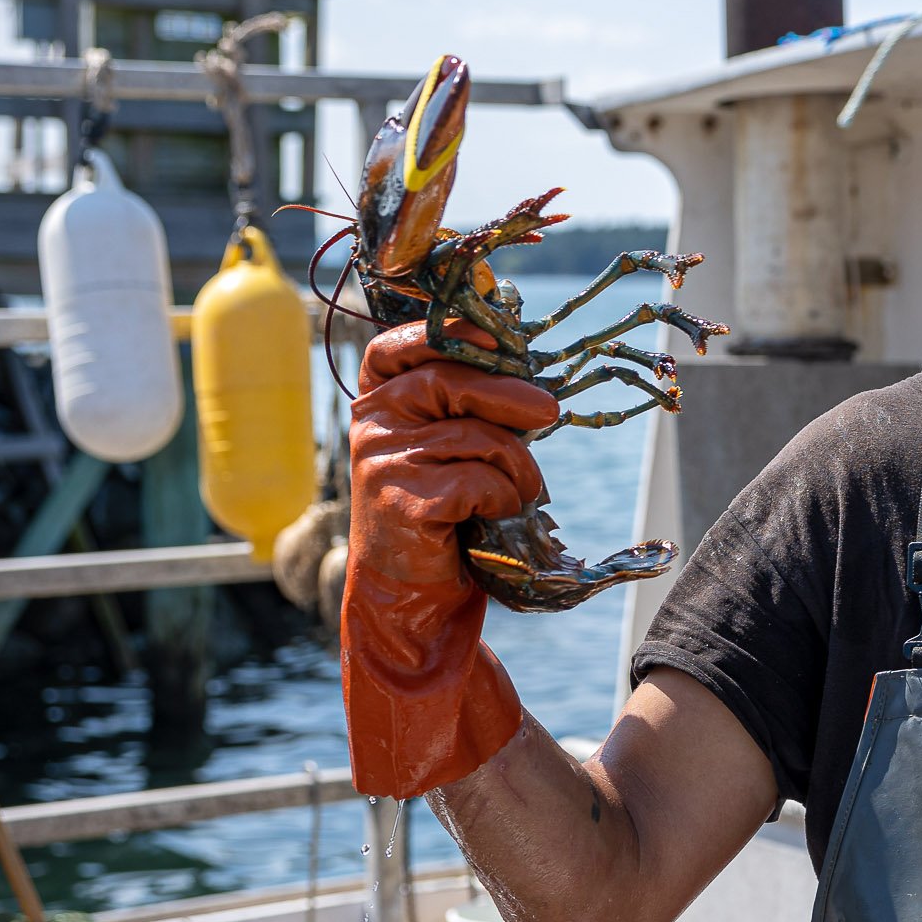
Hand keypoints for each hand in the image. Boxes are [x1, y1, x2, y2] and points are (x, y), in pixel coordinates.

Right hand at [342, 321, 557, 797]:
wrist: (411, 591)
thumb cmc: (445, 512)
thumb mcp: (455, 447)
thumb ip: (475, 406)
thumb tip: (533, 376)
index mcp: (379, 399)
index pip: (398, 346)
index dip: (444, 330)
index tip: (494, 338)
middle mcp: (370, 422)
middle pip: (454, 382)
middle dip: (512, 396)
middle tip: (550, 411)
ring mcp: (380, 459)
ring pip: (478, 437)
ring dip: (517, 468)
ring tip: (519, 494)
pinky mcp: (400, 498)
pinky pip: (478, 480)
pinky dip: (503, 498)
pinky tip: (495, 516)